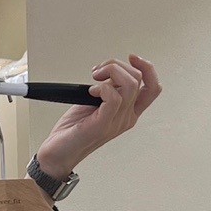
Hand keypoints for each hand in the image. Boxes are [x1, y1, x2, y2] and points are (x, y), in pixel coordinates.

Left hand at [35, 55, 160, 181]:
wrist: (58, 153)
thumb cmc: (73, 130)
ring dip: (110, 72)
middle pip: (140, 80)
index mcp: (128, 112)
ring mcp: (116, 122)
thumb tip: (110, 72)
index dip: (147, 68)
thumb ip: (108, 89)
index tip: (131, 58)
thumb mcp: (94, 103)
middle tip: (98, 72)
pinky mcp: (103, 124)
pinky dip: (102, 87)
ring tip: (94, 78)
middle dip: (117, 65)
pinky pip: (114, 97)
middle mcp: (127, 117)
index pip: (153, 88)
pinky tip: (90, 92)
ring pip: (130, 85)